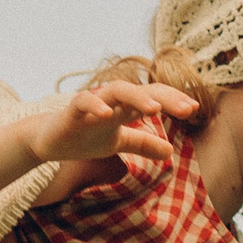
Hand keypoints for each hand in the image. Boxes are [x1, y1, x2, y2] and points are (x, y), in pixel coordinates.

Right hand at [28, 82, 199, 165]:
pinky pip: (83, 102)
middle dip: (164, 97)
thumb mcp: (118, 142)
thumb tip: (170, 152)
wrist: (48, 141)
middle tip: (186, 108)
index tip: (193, 109)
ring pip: (115, 90)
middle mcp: (111, 101)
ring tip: (154, 108)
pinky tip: (107, 115)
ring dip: (135, 97)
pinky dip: (95, 106)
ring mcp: (92, 105)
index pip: (153, 97)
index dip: (172, 100)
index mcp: (124, 108)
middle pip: (140, 90)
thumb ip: (143, 144)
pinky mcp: (71, 112)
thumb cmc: (85, 136)